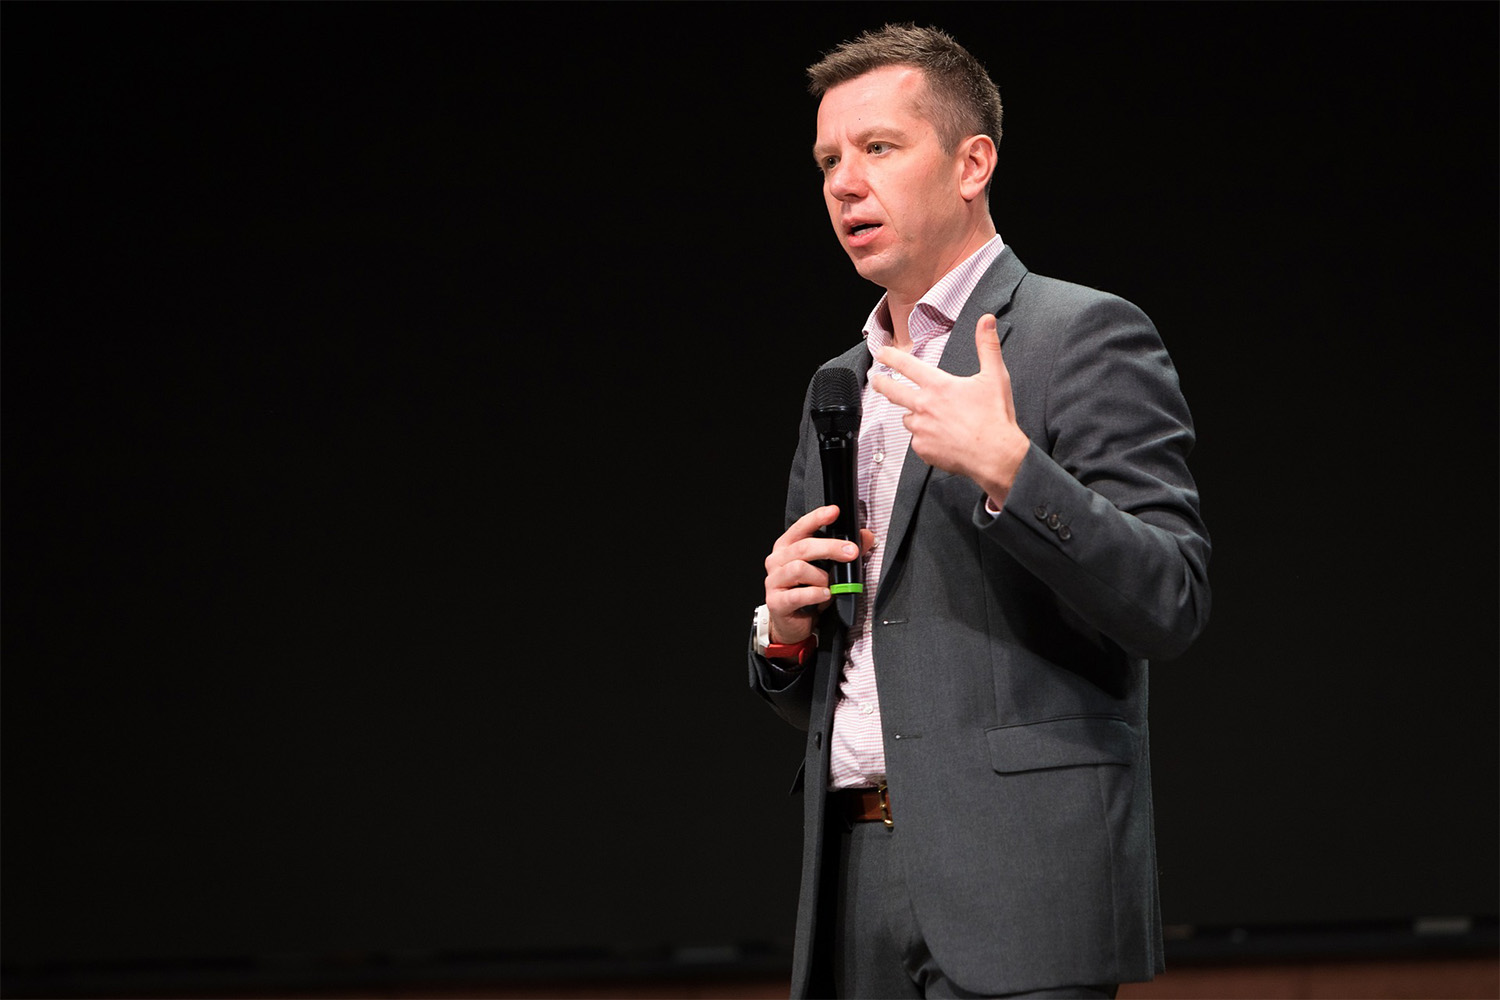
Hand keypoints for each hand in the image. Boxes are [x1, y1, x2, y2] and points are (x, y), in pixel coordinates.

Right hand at [763, 505, 874, 644]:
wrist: (793, 623)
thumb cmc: (808, 592)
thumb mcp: (827, 569)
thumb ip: (845, 551)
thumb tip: (866, 537)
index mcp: (787, 547)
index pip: (801, 527)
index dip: (817, 517)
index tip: (834, 512)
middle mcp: (777, 560)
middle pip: (803, 547)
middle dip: (830, 548)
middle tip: (852, 552)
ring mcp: (774, 581)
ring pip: (799, 569)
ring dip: (822, 577)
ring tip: (831, 586)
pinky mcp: (776, 601)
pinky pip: (798, 594)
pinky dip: (816, 594)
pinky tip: (825, 596)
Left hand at [871, 313, 1029, 506]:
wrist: (995, 455)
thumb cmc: (995, 418)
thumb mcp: (994, 376)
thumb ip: (987, 346)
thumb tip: (987, 321)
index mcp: (938, 386)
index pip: (907, 365)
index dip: (890, 356)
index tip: (881, 353)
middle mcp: (924, 406)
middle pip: (893, 391)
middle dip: (881, 383)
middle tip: (876, 379)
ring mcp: (921, 428)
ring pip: (909, 418)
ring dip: (916, 416)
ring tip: (938, 420)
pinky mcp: (922, 449)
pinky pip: (917, 441)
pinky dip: (926, 438)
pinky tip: (943, 438)